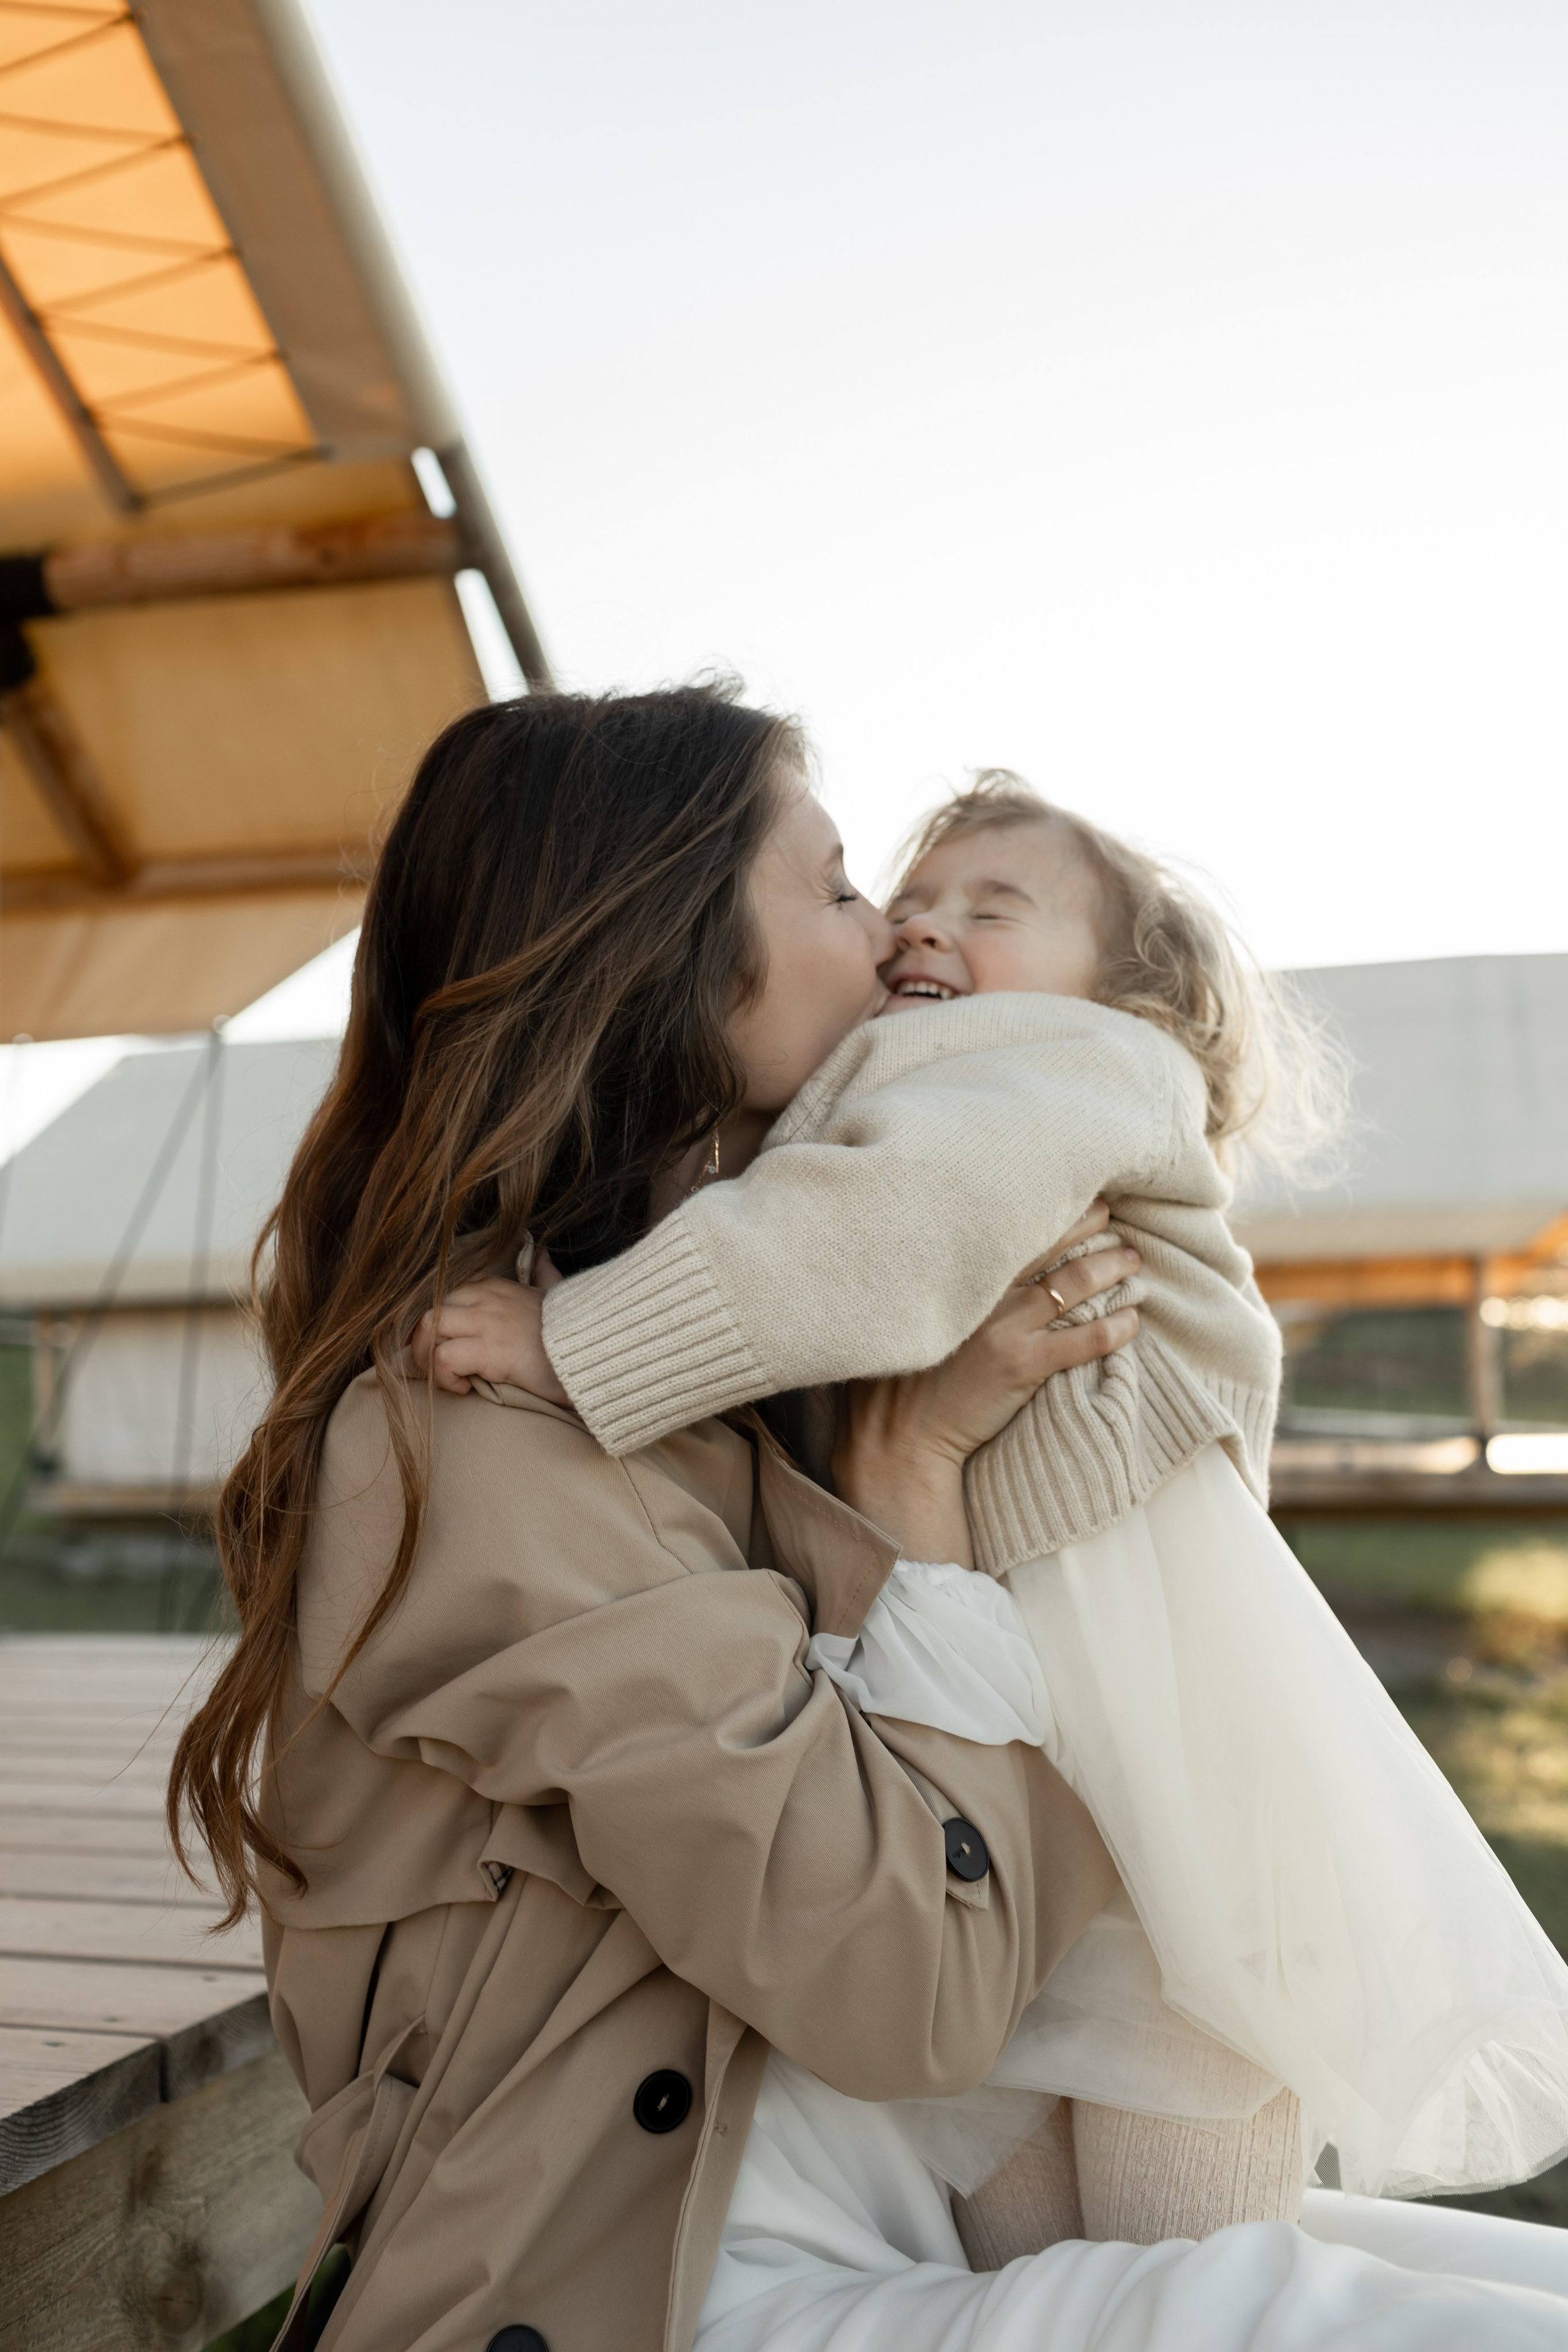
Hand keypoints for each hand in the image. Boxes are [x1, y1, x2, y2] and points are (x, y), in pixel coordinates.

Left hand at [410, 1250, 568, 1401]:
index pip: (446, 1296)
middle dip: (422, 1340)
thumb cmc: (573, 1332)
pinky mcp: (489, 1350)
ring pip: (428, 1328)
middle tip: (436, 1366)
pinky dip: (444, 1376)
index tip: (445, 1345)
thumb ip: (545, 1274)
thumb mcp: (556, 1295)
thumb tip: (543, 1254)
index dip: (438, 1324)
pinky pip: (443, 1357)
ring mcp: (487, 1322)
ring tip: (446, 1378)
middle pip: (429, 1310)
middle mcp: (487, 1299)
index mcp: (497, 1287)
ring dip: (426, 1357)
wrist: (592, 1352)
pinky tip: (464, 1388)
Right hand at [832, 1222, 1138, 1566]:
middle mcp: (985, 1294)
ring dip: (1111, 1268)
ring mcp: (1005, 1328)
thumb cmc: (906, 1376)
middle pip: (1051, 1247)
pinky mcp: (1022, 1366)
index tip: (1075, 1197)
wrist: (900, 1433)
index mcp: (962, 1278)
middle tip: (1114, 1218)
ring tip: (1132, 1261)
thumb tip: (978, 1264)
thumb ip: (949, 1287)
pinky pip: (1084, 1339)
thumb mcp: (921, 1318)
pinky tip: (1132, 1320)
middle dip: (1090, 1227)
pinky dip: (1115, 1327)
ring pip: (1074, 1284)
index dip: (1052, 1209)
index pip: (1016, 1231)